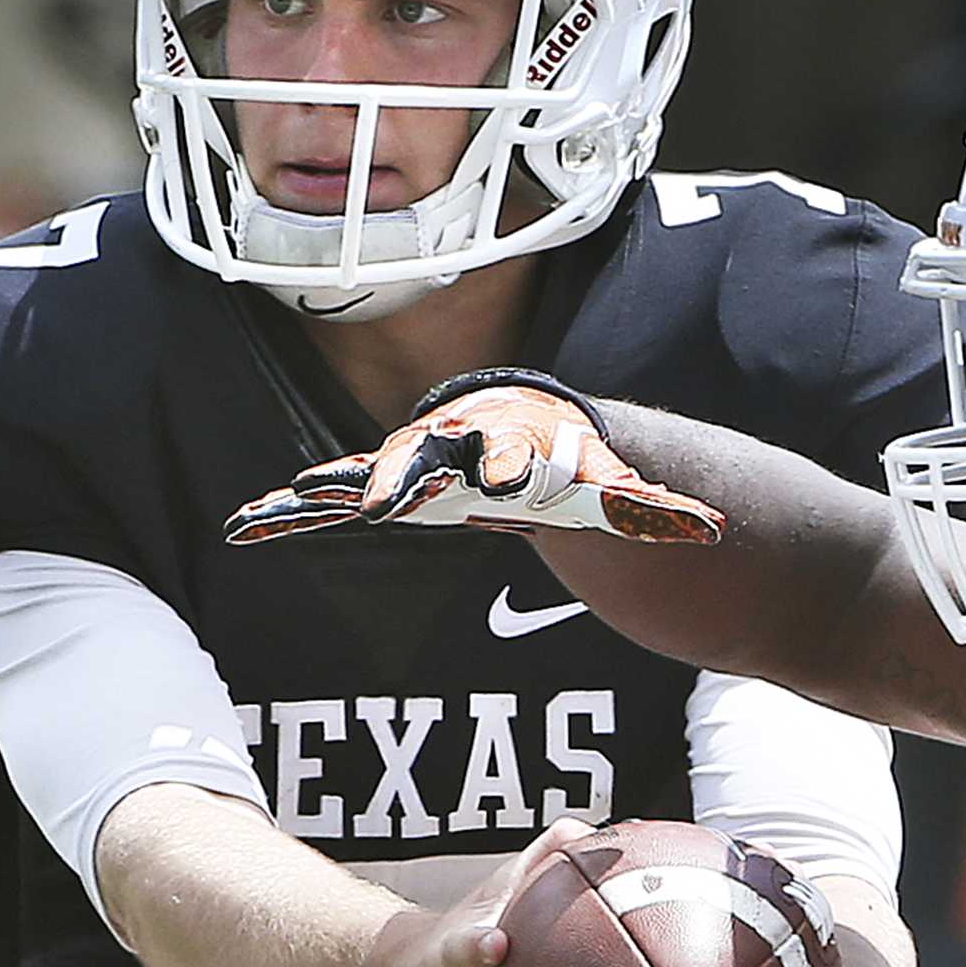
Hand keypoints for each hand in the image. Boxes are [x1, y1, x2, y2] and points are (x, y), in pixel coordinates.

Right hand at [224, 374, 722, 545]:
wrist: (540, 447)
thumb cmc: (583, 472)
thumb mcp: (627, 495)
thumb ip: (662, 510)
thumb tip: (715, 524)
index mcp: (521, 442)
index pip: (516, 453)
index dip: (510, 468)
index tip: (505, 489)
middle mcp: (462, 445)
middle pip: (430, 455)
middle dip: (404, 474)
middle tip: (382, 505)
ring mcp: (420, 467)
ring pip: (368, 474)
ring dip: (329, 489)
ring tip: (280, 504)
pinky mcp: (391, 496)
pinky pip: (336, 502)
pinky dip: (297, 512)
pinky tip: (250, 524)